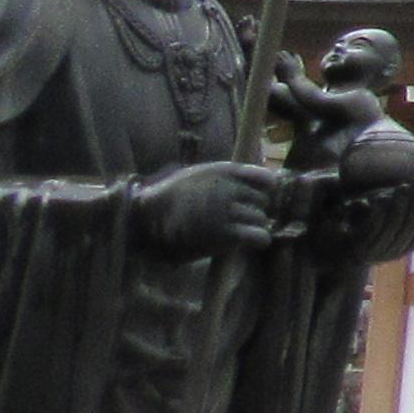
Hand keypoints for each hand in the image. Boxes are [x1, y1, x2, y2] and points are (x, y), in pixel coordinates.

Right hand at [130, 163, 299, 257]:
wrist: (147, 219)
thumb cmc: (171, 197)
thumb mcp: (198, 175)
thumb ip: (227, 176)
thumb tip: (266, 181)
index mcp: (223, 171)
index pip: (265, 178)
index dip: (264, 190)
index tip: (254, 198)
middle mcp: (228, 188)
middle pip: (263, 201)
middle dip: (253, 209)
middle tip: (237, 218)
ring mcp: (228, 210)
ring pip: (261, 218)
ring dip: (252, 226)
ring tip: (234, 230)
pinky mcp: (226, 233)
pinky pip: (260, 236)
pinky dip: (258, 239)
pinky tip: (249, 241)